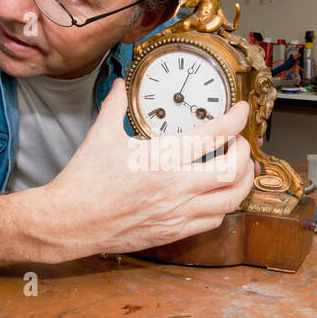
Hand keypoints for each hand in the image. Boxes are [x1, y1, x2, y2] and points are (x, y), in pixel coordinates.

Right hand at [42, 79, 255, 256]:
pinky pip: (213, 221)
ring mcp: (177, 212)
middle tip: (240, 142)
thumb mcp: (101, 135)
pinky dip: (223, 206)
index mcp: (162, 157)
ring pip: (230, 200)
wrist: (71, 221)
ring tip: (239, 169)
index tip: (242, 111)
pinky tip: (217, 196)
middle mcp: (176, 186)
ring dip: (242, 181)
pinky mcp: (173, 231)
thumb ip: (114, 106)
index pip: (215, 134)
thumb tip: (118, 85)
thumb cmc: (85, 182)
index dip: (236, 119)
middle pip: (234, 169)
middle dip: (245, 151)